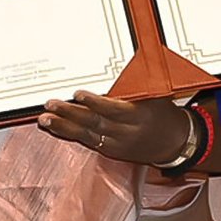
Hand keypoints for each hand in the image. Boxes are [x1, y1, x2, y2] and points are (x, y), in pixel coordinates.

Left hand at [38, 92, 190, 165]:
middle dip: (70, 114)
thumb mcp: (155, 96)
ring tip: (45, 119)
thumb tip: (116, 68)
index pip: (112, 110)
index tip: (77, 93)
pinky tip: (57, 128)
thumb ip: (135, 88)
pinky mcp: (112, 152)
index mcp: (138, 116)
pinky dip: (71, 135)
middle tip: (51, 105)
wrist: (175, 143)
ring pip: (86, 136)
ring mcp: (117, 144)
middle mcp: (125, 133)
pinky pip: (88, 143)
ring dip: (63, 127)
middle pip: (93, 124)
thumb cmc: (164, 114)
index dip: (93, 102)